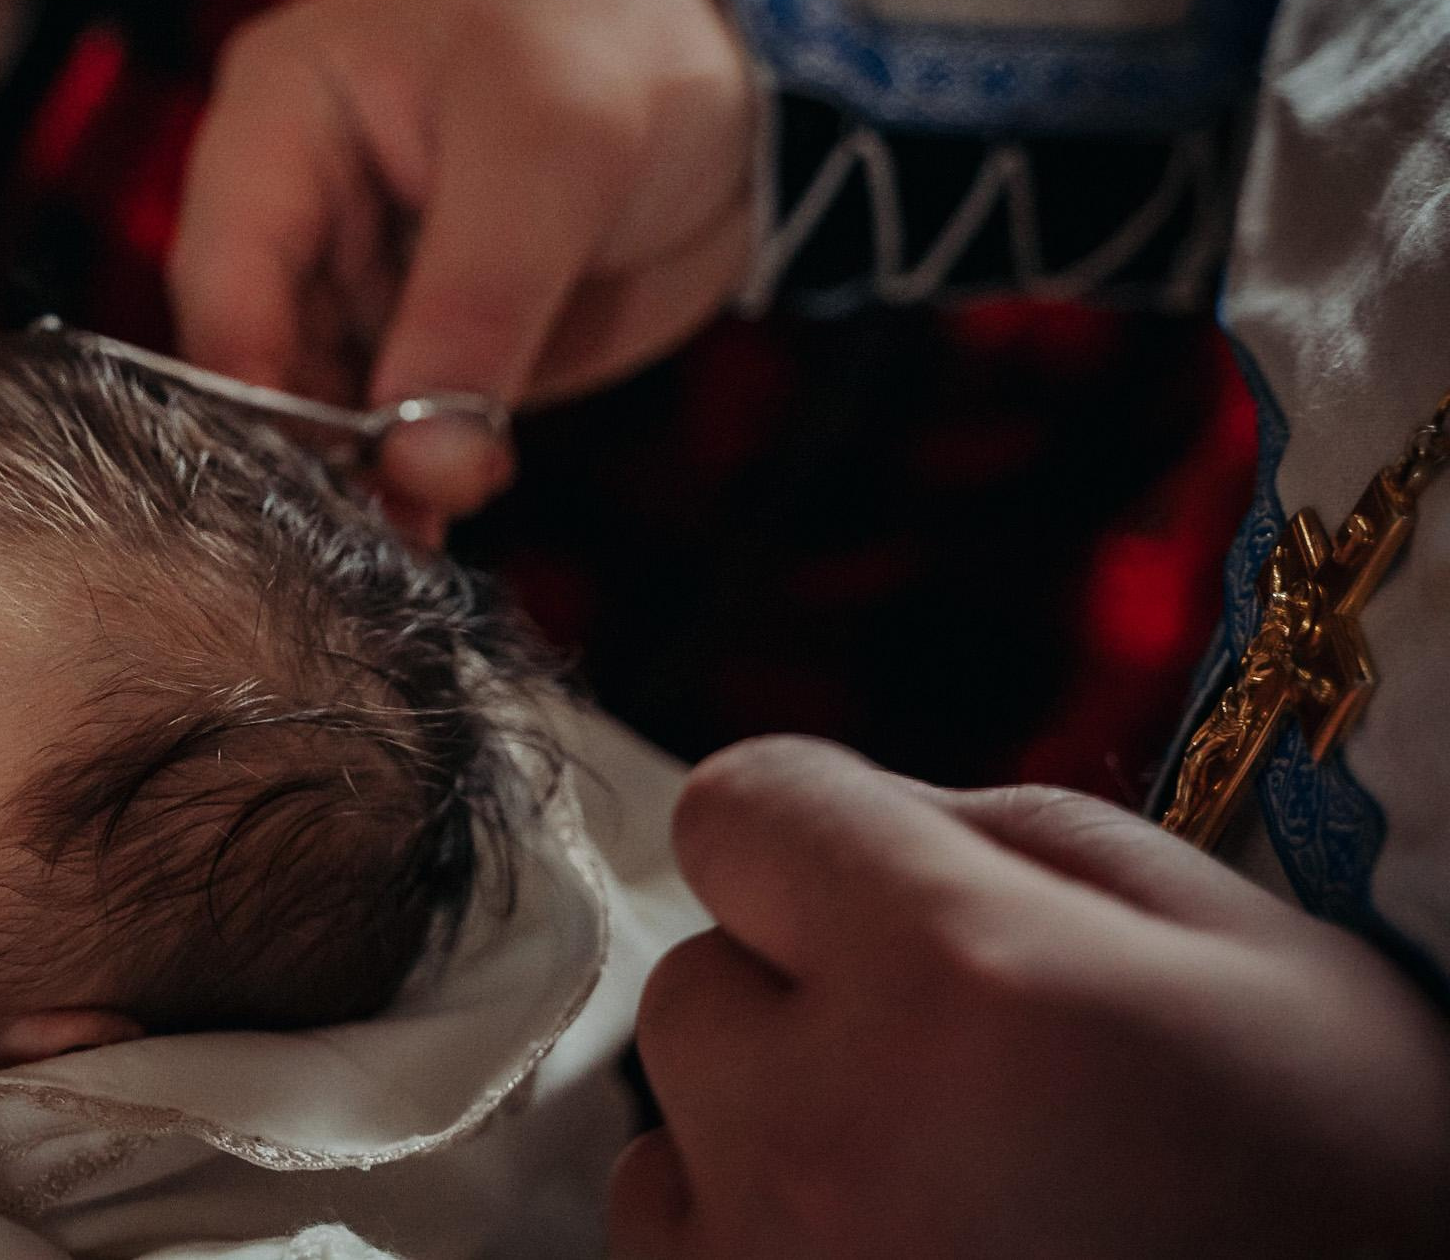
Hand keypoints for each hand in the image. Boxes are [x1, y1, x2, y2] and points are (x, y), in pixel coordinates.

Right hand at [170, 0, 757, 539]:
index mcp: (281, 110)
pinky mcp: (428, 345)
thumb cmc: (627, 41)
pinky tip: (432, 541)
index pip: (222, 269)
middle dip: (305, 449)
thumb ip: (476, 311)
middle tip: (363, 537)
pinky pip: (394, 435)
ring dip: (355, 485)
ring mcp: (362, 281)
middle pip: (256, 353)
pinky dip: (411, 487)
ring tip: (400, 551)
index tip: (303, 481)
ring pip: (316, 409)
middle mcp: (300, 203)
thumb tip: (420, 471)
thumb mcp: (553, 153)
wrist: (751, 68)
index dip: (251, 382)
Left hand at [613, 735, 1449, 1259]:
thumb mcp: (1252, 957)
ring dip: (767, 1131)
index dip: (814, 836)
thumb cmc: (1356, 1192)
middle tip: (953, 1069)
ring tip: (937, 1188)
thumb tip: (868, 816)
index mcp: (957, 978)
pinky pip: (672, 1246)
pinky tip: (898, 1256)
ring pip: (668, 1125)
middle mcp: (824, 1131)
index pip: (738, 810)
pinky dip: (753, 1243)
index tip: (883, 886)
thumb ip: (1022, 839)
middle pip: (698, 978)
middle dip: (801, 995)